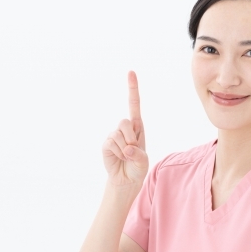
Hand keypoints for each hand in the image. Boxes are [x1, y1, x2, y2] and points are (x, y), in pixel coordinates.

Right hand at [101, 71, 148, 187]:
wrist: (127, 179)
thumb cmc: (138, 167)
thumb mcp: (144, 162)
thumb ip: (138, 155)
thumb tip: (127, 149)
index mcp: (138, 126)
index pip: (134, 104)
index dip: (132, 88)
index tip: (131, 72)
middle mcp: (125, 128)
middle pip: (125, 121)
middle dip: (130, 138)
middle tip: (133, 151)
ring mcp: (114, 135)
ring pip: (118, 135)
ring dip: (125, 150)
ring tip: (126, 157)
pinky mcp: (106, 144)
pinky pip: (111, 144)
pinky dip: (117, 154)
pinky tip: (119, 158)